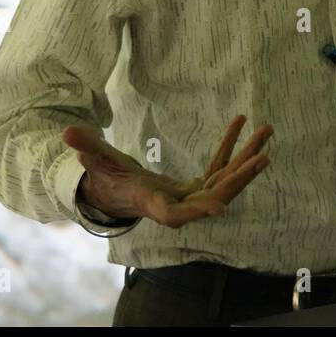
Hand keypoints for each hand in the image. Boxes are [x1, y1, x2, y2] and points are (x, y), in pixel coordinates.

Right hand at [63, 115, 272, 228]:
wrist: (117, 192)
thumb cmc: (107, 179)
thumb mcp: (98, 162)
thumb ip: (87, 148)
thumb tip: (68, 133)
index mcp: (154, 204)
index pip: (177, 213)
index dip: (198, 211)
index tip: (221, 207)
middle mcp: (179, 205)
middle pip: (215, 194)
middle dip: (240, 176)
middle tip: (264, 156)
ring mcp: (192, 197)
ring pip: (225, 179)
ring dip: (246, 157)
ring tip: (267, 131)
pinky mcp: (198, 188)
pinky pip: (219, 167)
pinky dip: (231, 147)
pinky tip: (242, 123)